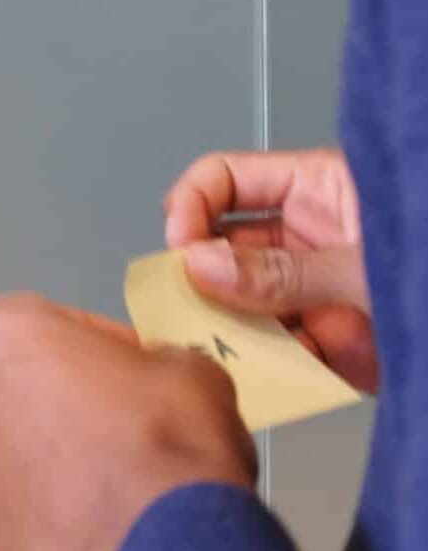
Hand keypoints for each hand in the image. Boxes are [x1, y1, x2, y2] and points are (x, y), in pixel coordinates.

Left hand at [0, 293, 254, 550]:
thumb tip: (150, 377)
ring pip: (10, 451)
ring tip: (106, 485)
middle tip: (118, 428)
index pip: (47, 322)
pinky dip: (47, 513)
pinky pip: (18, 509)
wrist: (166, 549)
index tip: (132, 372)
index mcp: (5, 334)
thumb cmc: (171, 438)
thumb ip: (153, 359)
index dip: (95, 344)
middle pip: (16, 387)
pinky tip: (93, 526)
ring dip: (47, 460)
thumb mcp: (190, 369)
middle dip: (59, 402)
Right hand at [164, 147, 375, 392]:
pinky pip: (279, 350)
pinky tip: (280, 370)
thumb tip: (199, 266)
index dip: (190, 206)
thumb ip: (285, 269)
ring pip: (244, 303)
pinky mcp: (330, 341)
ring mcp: (316, 290)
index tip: (182, 249)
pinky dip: (270, 365)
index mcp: (316, 189)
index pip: (223, 180)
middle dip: (202, 277)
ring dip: (234, 326)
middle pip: (222, 244)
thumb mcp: (368, 263)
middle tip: (190, 308)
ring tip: (237, 347)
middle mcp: (307, 236)